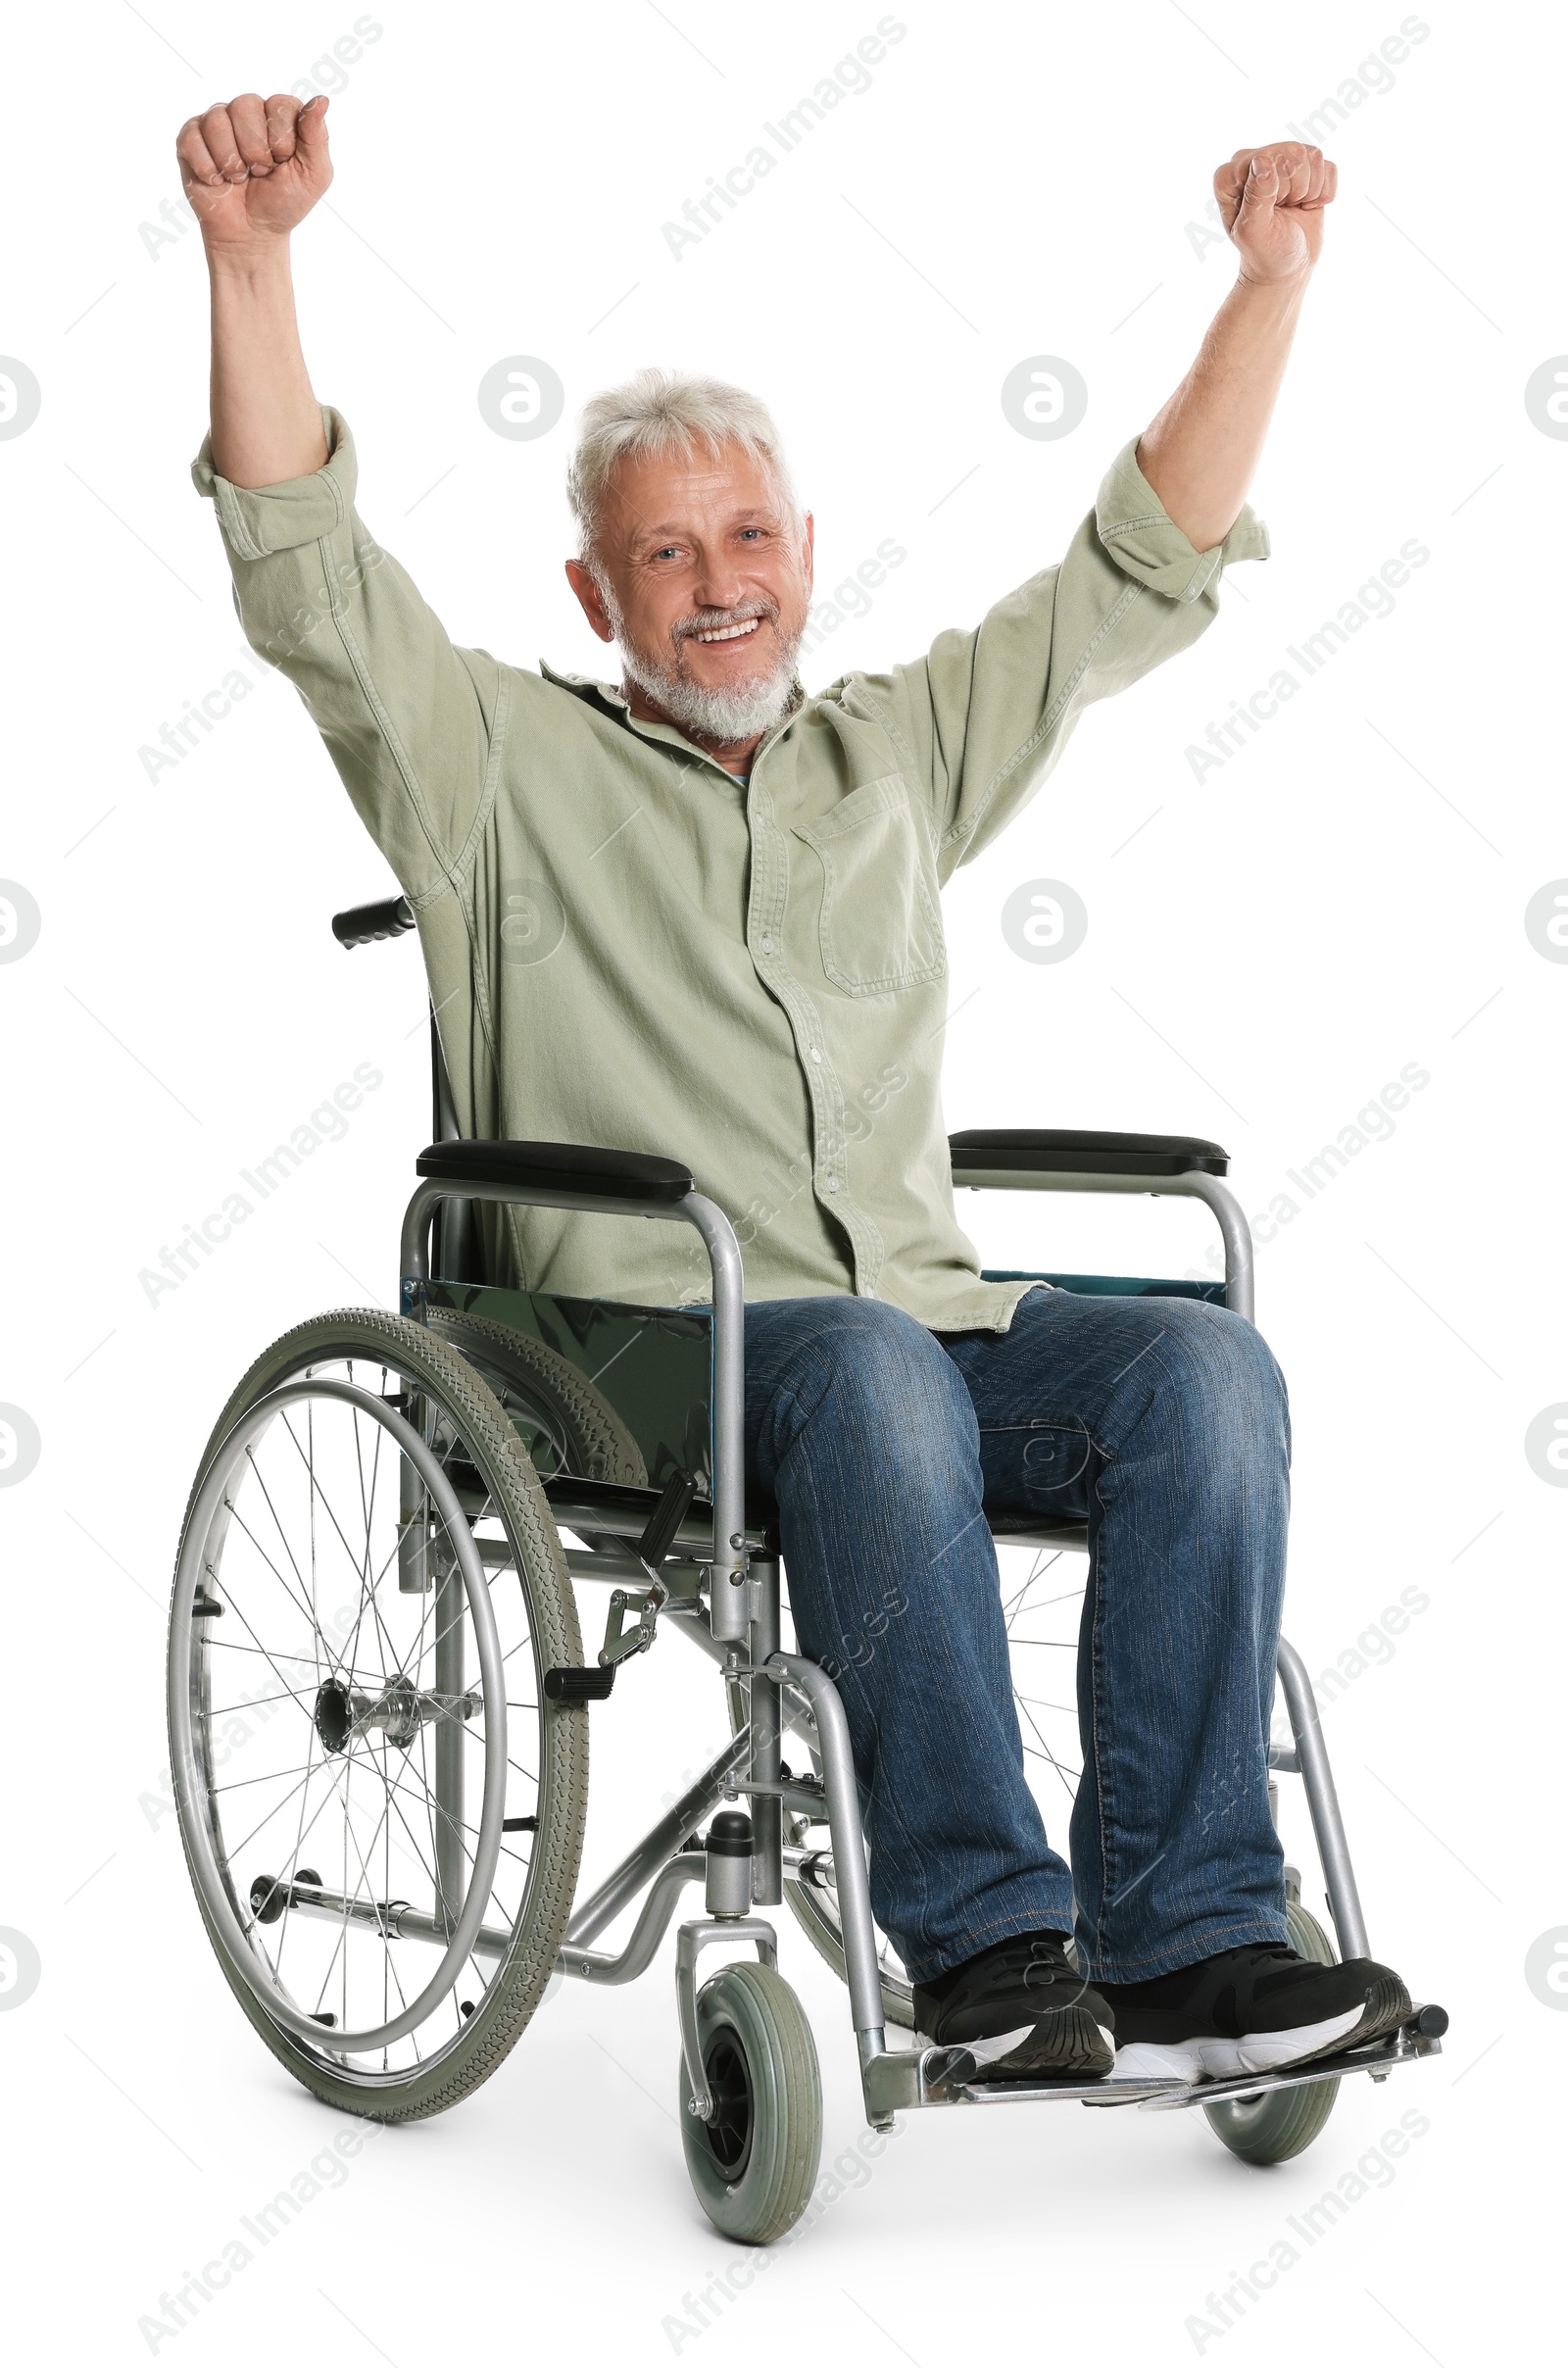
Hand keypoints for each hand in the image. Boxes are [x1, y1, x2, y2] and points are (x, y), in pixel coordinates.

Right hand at [176, 93, 332, 251]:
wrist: (252, 234)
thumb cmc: (284, 203)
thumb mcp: (313, 175)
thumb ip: (317, 136)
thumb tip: (322, 98)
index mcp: (279, 114)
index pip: (280, 104)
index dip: (282, 141)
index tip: (283, 164)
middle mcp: (247, 111)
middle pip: (245, 105)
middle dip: (256, 152)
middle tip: (260, 173)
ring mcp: (217, 122)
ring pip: (217, 121)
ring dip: (232, 162)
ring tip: (239, 178)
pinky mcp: (191, 138)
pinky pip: (193, 138)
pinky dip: (209, 169)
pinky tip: (217, 181)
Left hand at [1215, 142, 1335, 285]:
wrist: (1286, 268)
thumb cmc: (1265, 252)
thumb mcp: (1255, 231)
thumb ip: (1256, 198)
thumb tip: (1262, 160)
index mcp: (1229, 175)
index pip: (1269, 158)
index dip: (1278, 188)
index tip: (1270, 212)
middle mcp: (1251, 161)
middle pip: (1294, 153)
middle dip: (1296, 189)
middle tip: (1282, 212)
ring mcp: (1278, 160)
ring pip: (1313, 156)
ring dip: (1311, 190)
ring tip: (1293, 207)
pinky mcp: (1305, 167)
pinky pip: (1329, 167)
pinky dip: (1325, 192)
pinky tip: (1306, 206)